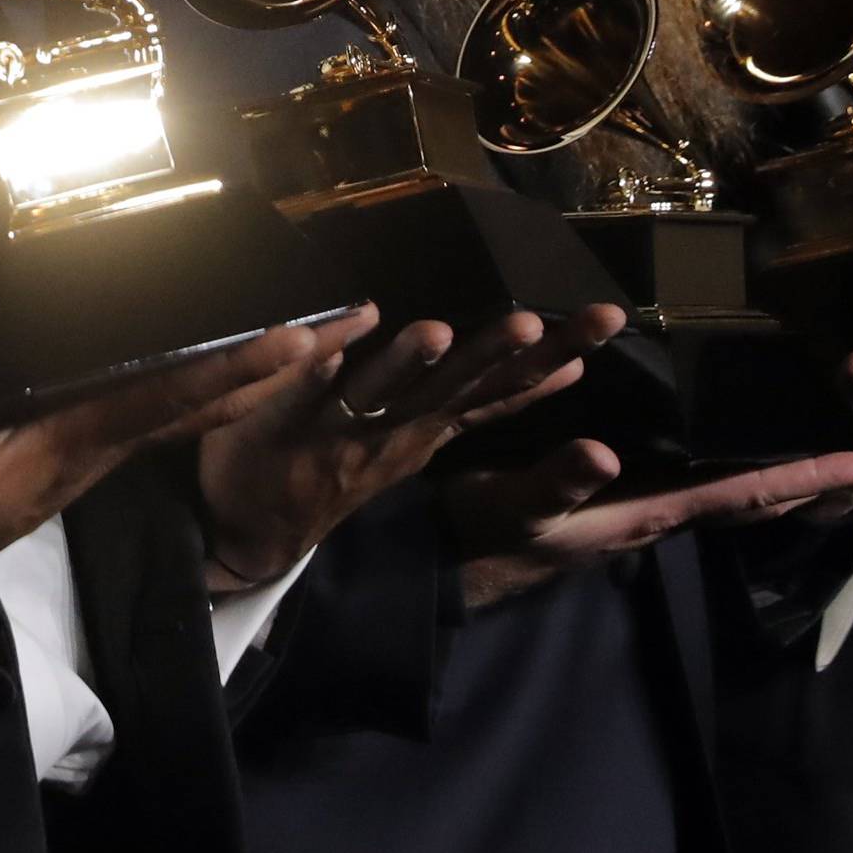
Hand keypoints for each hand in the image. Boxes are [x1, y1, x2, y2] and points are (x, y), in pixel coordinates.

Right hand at [0, 318, 333, 628]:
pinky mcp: (102, 438)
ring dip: (275, 365)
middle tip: (366, 317)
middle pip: (223, 394)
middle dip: (294, 360)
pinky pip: (183, 401)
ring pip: (211, 397)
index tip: (302, 338)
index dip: (236, 368)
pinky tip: (262, 355)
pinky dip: (230, 377)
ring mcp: (115, 440)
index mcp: (88, 439)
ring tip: (342, 326)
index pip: (176, 397)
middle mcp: (118, 437)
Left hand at [199, 303, 627, 591]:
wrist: (246, 531)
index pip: (503, 388)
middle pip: (454, 388)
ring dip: (409, 363)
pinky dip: (317, 366)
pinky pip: (299, 392)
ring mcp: (340, 431)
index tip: (606, 321)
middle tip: (533, 325)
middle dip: (494, 356)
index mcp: (431, 427)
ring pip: (381, 393)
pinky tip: (332, 336)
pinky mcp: (282, 426)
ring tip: (437, 332)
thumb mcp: (428, 435)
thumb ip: (488, 395)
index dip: (553, 356)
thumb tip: (563, 363)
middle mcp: (396, 430)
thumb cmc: (350, 463)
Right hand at [446, 437, 852, 611]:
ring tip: (823, 442)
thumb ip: (557, 480)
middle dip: (813, 474)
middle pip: (755, 494)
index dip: (808, 475)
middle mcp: (658, 510)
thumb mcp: (515, 504)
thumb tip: (604, 453)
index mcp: (650, 512)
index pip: (747, 493)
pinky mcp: (618, 496)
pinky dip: (734, 460)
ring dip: (780, 468)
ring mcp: (640, 505)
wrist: (447, 564)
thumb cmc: (483, 533)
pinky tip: (735, 441)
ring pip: (730, 487)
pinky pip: (697, 476)